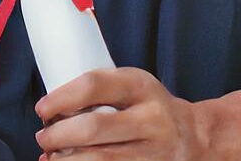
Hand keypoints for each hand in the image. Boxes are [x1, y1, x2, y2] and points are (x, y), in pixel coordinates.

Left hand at [34, 69, 240, 160]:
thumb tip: (51, 112)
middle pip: (95, 129)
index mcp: (141, 86)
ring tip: (51, 158)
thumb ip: (99, 92)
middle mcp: (152, 119)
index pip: (93, 86)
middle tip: (42, 138)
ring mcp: (156, 151)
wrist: (198, 136)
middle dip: (59, 136)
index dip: (61, 98)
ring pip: (103, 160)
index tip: (42, 109)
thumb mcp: (132, 86)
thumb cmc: (150, 107)